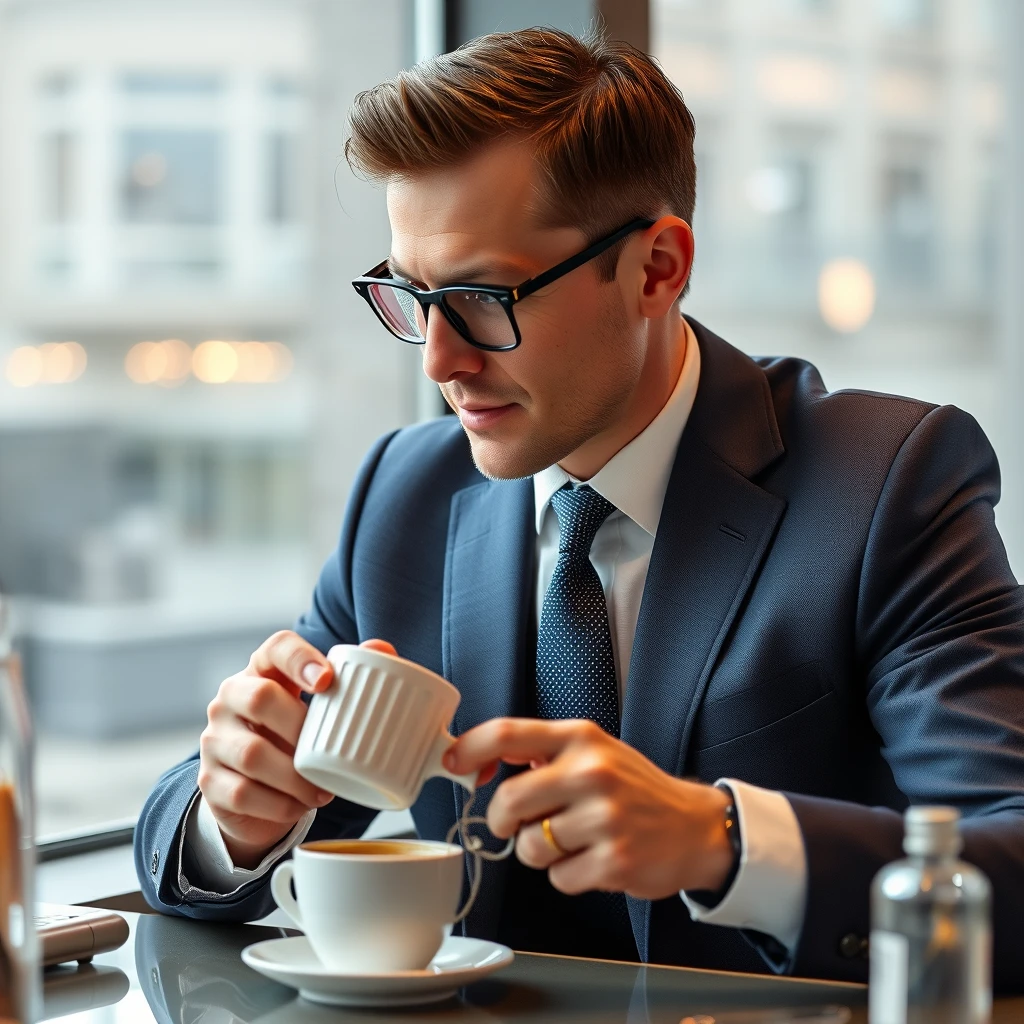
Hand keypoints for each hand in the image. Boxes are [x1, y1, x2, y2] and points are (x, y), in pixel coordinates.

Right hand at [199, 633, 396, 867]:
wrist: (256, 792)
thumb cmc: (294, 736)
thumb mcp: (319, 708)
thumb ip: (353, 677)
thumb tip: (382, 649)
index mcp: (263, 671)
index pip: (276, 648)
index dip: (301, 658)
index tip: (328, 681)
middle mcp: (230, 698)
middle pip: (260, 697)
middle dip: (300, 727)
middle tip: (331, 754)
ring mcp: (215, 739)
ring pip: (251, 753)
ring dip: (294, 777)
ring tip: (323, 792)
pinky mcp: (209, 781)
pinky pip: (243, 793)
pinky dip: (279, 805)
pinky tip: (299, 807)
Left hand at [443, 718, 733, 899]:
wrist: (694, 826)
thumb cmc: (635, 790)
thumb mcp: (595, 752)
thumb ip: (544, 753)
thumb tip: (482, 759)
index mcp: (582, 738)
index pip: (509, 734)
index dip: (470, 748)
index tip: (452, 762)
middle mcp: (592, 772)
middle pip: (509, 800)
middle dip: (503, 820)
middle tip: (519, 822)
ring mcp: (604, 817)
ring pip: (530, 846)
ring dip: (542, 852)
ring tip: (574, 840)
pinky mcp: (614, 861)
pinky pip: (558, 878)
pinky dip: (568, 875)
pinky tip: (594, 859)